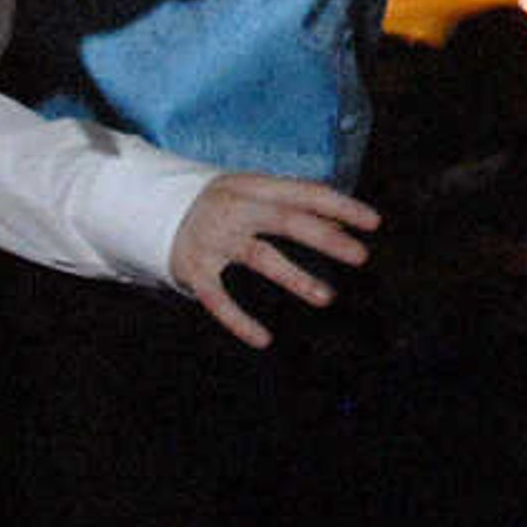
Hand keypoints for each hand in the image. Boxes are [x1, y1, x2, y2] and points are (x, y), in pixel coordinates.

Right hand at [173, 170, 379, 346]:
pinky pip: (218, 297)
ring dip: (295, 278)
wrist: (153, 207)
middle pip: (287, 220)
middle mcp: (235, 208)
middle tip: (361, 256)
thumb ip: (289, 206)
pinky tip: (263, 340)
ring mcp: (213, 237)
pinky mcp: (194, 267)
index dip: (340, 206)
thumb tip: (341, 227)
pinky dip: (239, 320)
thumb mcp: (252, 193)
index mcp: (254, 186)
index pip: (305, 192)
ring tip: (326, 297)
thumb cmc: (220, 205)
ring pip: (260, 257)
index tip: (373, 222)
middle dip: (326, 238)